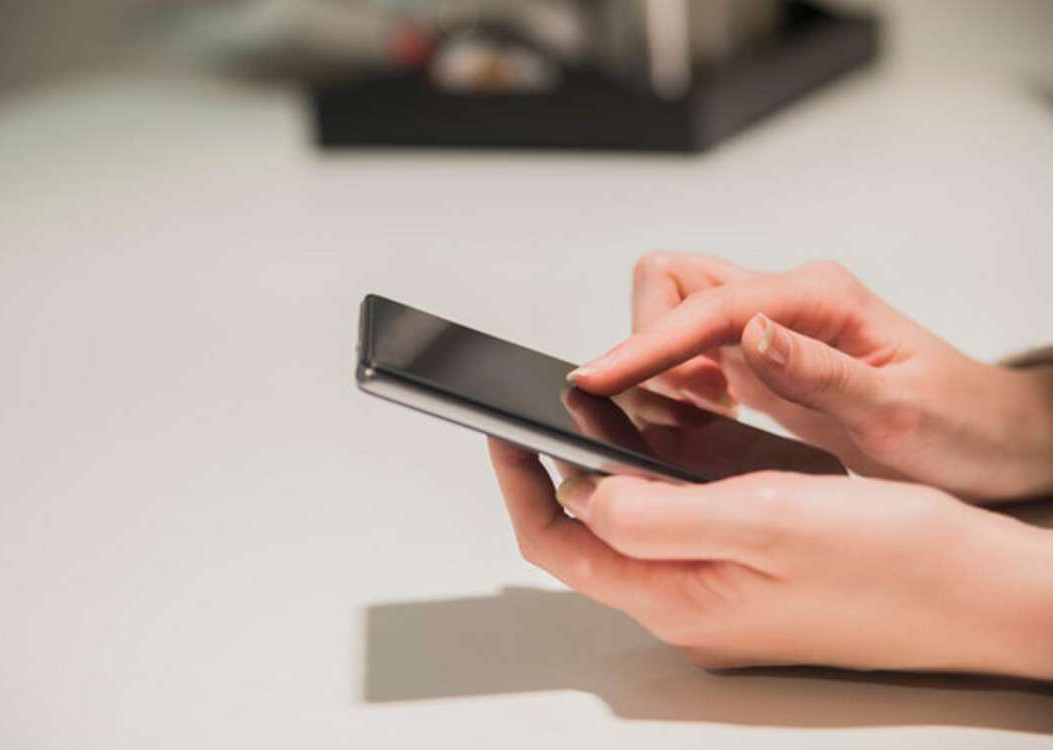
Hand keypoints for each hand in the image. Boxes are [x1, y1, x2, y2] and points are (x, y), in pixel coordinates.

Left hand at [488, 439, 1052, 678]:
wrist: (987, 590)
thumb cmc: (899, 564)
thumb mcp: (768, 521)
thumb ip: (660, 513)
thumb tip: (582, 493)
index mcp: (680, 599)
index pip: (561, 544)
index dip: (522, 484)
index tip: (505, 426)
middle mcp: (690, 600)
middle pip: (592, 531)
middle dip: (568, 463)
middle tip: (565, 399)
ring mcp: (721, 585)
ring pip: (640, 515)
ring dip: (621, 459)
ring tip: (615, 398)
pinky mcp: (752, 565)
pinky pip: (688, 511)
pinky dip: (673, 466)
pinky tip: (681, 423)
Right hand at [567, 253, 1052, 502]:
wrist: (992, 441)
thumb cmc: (959, 427)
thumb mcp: (897, 413)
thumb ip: (819, 372)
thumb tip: (748, 333)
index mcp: (820, 301)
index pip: (710, 308)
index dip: (648, 344)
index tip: (598, 380)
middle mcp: (788, 302)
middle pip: (675, 282)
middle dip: (645, 336)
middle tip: (652, 404)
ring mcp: (771, 328)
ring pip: (674, 314)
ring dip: (654, 363)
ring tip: (672, 420)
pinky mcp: (762, 360)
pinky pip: (691, 356)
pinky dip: (671, 385)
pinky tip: (692, 423)